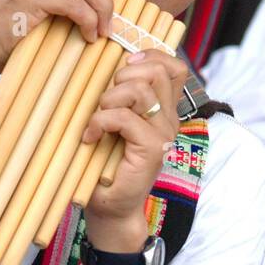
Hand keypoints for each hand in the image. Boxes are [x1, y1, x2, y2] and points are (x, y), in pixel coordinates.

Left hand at [82, 49, 186, 245]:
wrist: (111, 208)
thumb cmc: (106, 164)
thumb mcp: (114, 122)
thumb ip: (120, 96)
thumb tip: (107, 65)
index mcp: (164, 109)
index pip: (174, 66)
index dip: (150, 56)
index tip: (123, 68)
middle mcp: (169, 118)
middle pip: (157, 71)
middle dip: (122, 77)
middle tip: (105, 101)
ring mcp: (163, 133)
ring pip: (141, 90)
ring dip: (109, 98)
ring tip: (97, 119)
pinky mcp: (152, 148)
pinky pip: (124, 117)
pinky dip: (100, 121)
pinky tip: (90, 137)